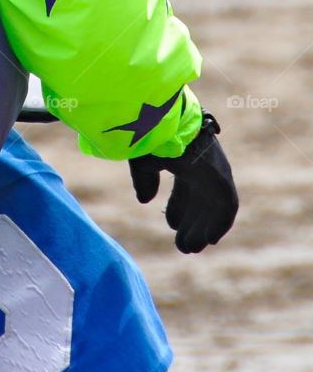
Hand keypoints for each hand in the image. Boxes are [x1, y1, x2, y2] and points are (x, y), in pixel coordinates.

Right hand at [129, 113, 237, 253]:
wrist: (169, 123)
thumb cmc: (153, 136)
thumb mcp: (144, 159)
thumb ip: (145, 179)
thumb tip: (144, 199)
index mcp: (185, 157)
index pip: (185, 187)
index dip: (178, 207)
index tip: (172, 224)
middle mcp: (203, 165)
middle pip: (200, 201)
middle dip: (191, 223)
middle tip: (182, 245)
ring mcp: (215, 172)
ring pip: (213, 207)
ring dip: (203, 228)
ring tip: (190, 248)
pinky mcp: (224, 179)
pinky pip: (227, 208)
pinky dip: (220, 224)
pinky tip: (210, 239)